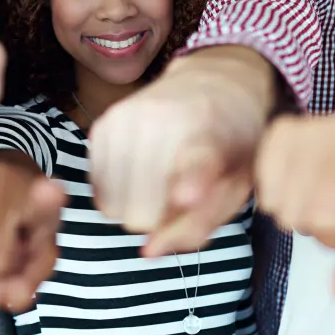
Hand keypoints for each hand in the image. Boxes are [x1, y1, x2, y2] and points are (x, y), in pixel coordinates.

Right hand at [89, 47, 275, 256]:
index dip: (190, 182)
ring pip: (111, 206)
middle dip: (158, 220)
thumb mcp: (237, 186)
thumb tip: (148, 250)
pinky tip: (139, 177)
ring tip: (159, 187)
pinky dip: (116, 192)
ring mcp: (126, 118)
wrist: (214, 84)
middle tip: (177, 202)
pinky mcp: (102, 124)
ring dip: (135, 207)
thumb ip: (200, 224)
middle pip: (142, 212)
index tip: (185, 196)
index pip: (196, 162)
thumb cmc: (230, 145)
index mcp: (212, 134)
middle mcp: (164, 120)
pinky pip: (97, 190)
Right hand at [255, 112, 334, 294]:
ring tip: (325, 198)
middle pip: (301, 217)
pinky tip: (305, 190)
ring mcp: (297, 131)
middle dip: (324, 231)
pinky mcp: (276, 135)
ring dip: (303, 217)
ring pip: (280, 209)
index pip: (331, 219)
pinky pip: (266, 194)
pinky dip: (282, 202)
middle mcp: (326, 133)